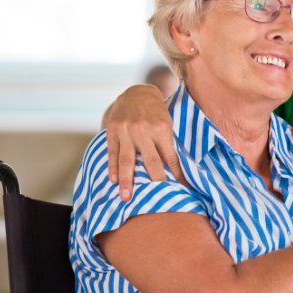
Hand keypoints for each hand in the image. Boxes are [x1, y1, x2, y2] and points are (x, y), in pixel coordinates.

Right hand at [105, 84, 186, 199]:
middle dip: (153, 181)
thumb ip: (167, 144)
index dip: (176, 174)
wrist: (136, 92)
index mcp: (161, 129)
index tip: (181, 189)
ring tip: (125, 196)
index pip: (170, 157)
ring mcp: (127, 131)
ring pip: (127, 159)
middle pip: (150, 161)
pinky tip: (113, 180)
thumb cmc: (156, 112)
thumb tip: (175, 169)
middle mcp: (144, 130)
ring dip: (126, 180)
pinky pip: (112, 152)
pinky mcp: (113, 131)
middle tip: (154, 199)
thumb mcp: (167, 124)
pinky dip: (112, 167)